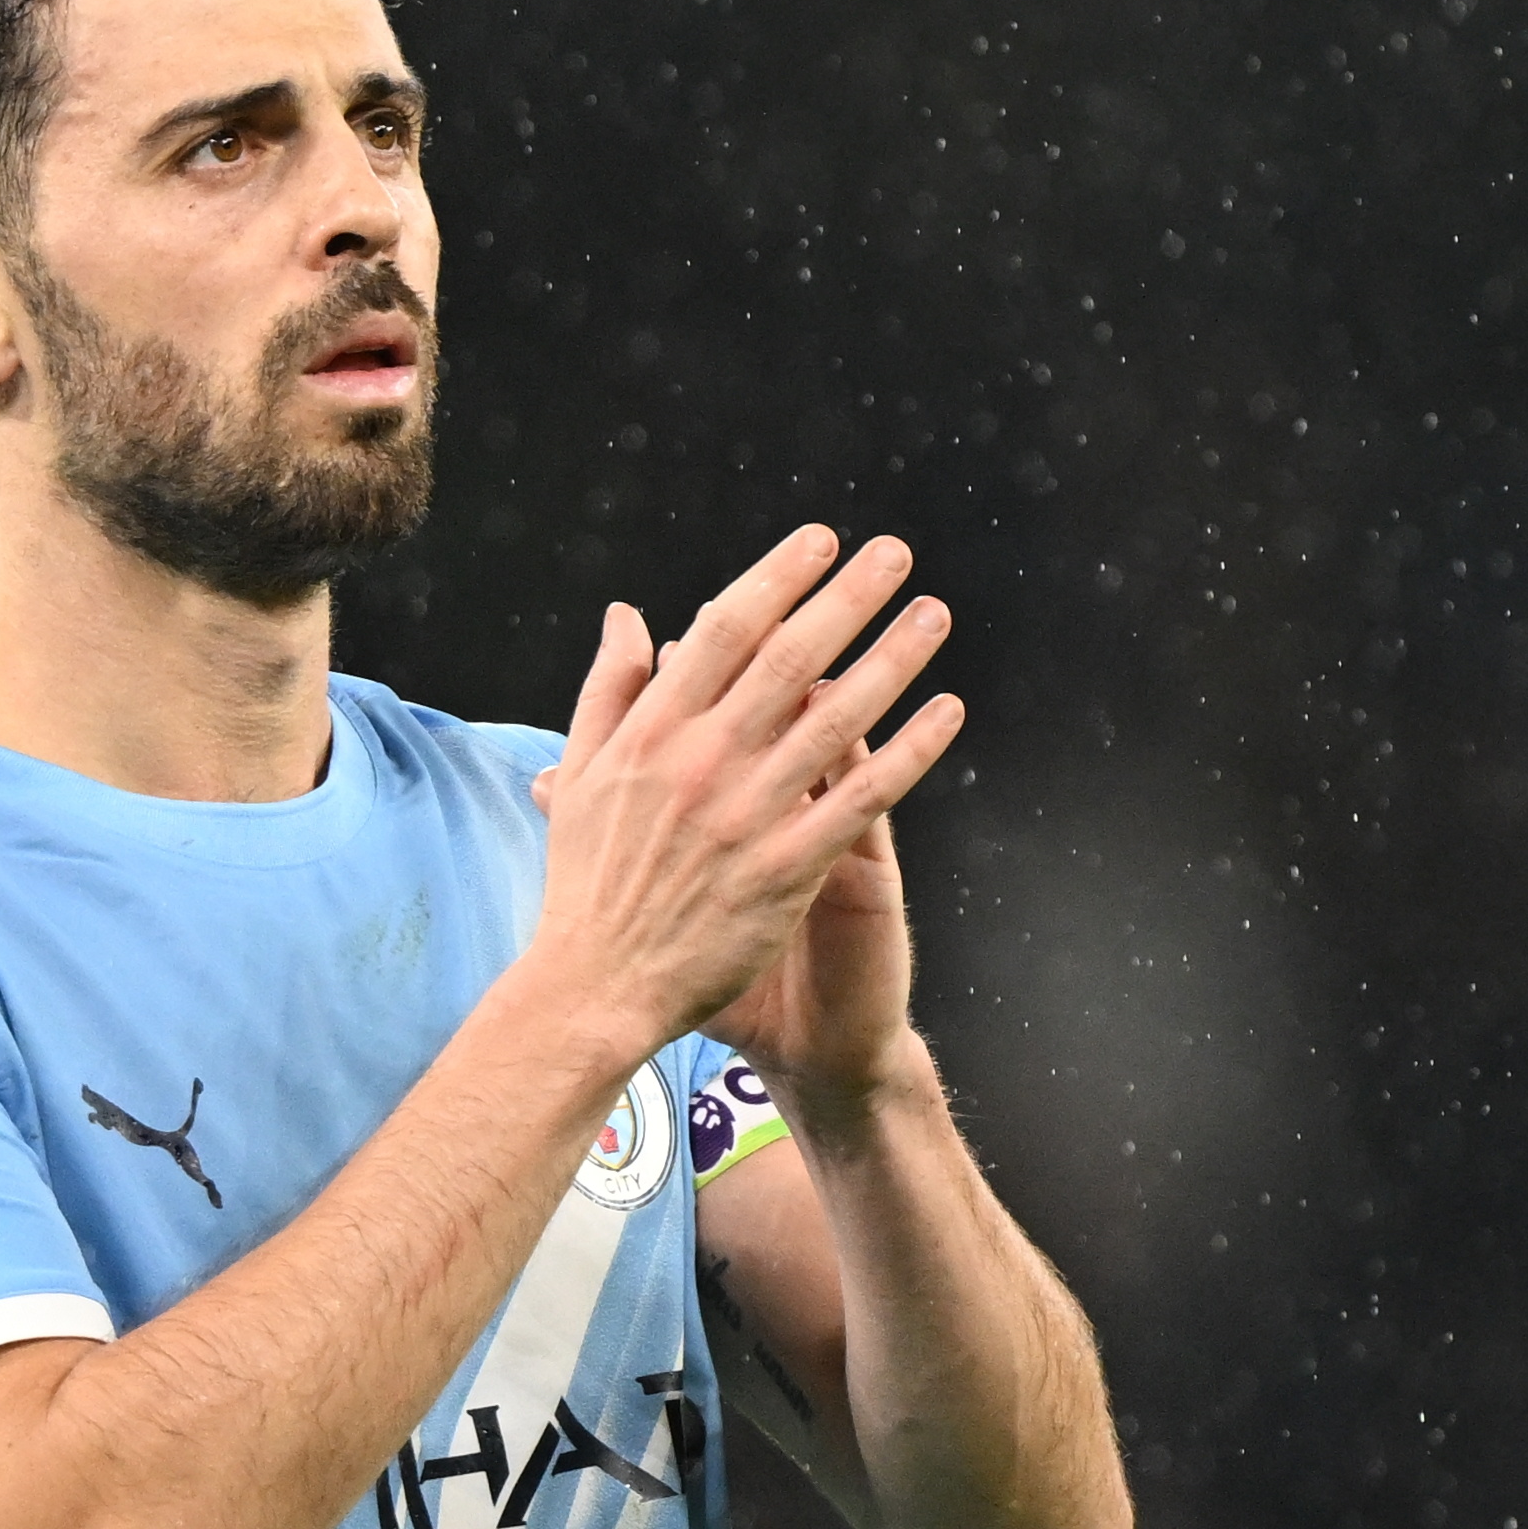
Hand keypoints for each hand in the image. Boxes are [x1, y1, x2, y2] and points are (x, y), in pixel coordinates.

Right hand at [522, 526, 962, 1065]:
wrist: (598, 984)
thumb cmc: (588, 881)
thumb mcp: (581, 772)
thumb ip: (608, 688)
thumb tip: (627, 615)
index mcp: (654, 731)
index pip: (725, 631)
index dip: (778, 579)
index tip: (819, 543)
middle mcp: (703, 761)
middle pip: (790, 659)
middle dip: (847, 598)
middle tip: (893, 554)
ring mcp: (748, 814)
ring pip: (837, 719)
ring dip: (892, 659)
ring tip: (932, 615)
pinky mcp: (786, 868)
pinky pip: (862, 798)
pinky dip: (909, 751)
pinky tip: (946, 714)